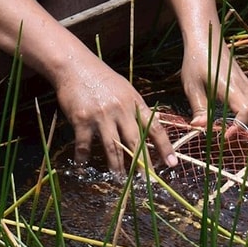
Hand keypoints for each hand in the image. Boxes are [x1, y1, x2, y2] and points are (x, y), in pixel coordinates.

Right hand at [52, 59, 176, 175]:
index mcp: (134, 102)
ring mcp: (101, 115)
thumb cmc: (102, 78)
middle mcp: (120, 110)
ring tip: (119, 179)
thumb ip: (138, 107)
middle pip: (135, 142)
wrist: (75, 66)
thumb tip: (157, 121)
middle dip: (143, 164)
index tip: (172, 163)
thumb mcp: (125, 89)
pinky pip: (84, 145)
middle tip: (148, 180)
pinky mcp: (82, 119)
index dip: (165, 147)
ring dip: (116, 166)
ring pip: (112, 147)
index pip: (154, 128)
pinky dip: (83, 158)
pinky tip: (82, 166)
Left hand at [179, 42, 247, 135]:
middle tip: (239, 140)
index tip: (224, 138)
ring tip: (239, 135)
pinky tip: (236, 125)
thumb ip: (198, 108)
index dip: (239, 128)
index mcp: (231, 88)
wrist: (206, 39)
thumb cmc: (197, 60)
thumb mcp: (192, 85)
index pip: (246, 111)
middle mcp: (246, 90)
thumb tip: (198, 128)